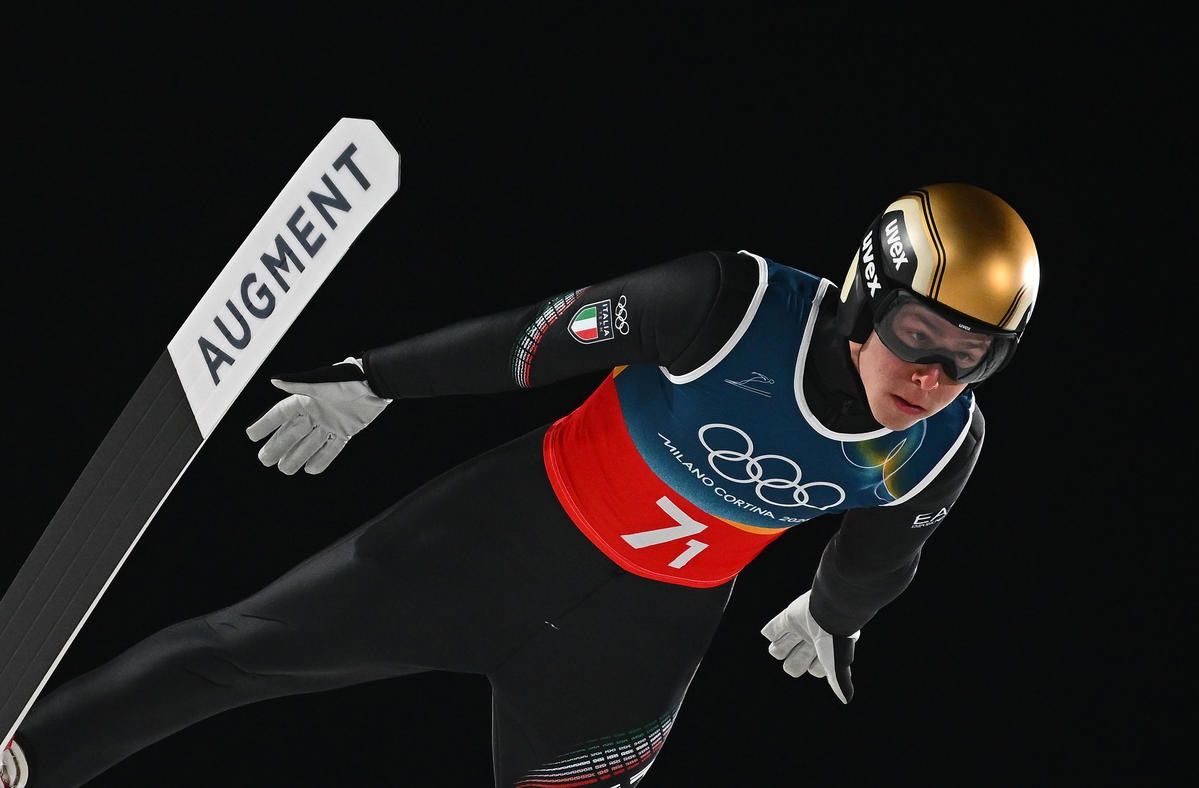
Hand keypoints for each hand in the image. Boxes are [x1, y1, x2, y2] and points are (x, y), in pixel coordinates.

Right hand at [246, 357, 391, 474]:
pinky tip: (310, 470)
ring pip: (310, 443)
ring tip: (285, 469)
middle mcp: (316, 411)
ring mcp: (330, 422)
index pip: (280, 414)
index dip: (266, 424)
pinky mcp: (345, 431)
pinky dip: (323, 458)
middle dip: (278, 446)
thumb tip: (274, 380)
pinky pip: (331, 448)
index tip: (252, 435)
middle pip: (292, 432)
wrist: (377, 384)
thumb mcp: (322, 381)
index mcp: (306, 398)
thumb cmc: (348, 378)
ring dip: (297, 456)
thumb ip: (298, 383)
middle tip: (265, 460)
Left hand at [760, 590, 859, 702]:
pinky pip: (773, 628)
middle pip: (794, 663)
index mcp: (825, 653)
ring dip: (780, 648)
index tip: (821, 656)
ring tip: (786, 642)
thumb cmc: (836, 639)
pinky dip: (771, 631)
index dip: (814, 667)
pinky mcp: (789, 617)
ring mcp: (800, 630)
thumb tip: (845, 700)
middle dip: (794, 661)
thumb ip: (839, 681)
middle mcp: (812, 642)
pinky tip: (776, 631)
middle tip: (802, 650)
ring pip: (781, 648)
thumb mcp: (837, 664)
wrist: (830, 610)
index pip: (814, 670)